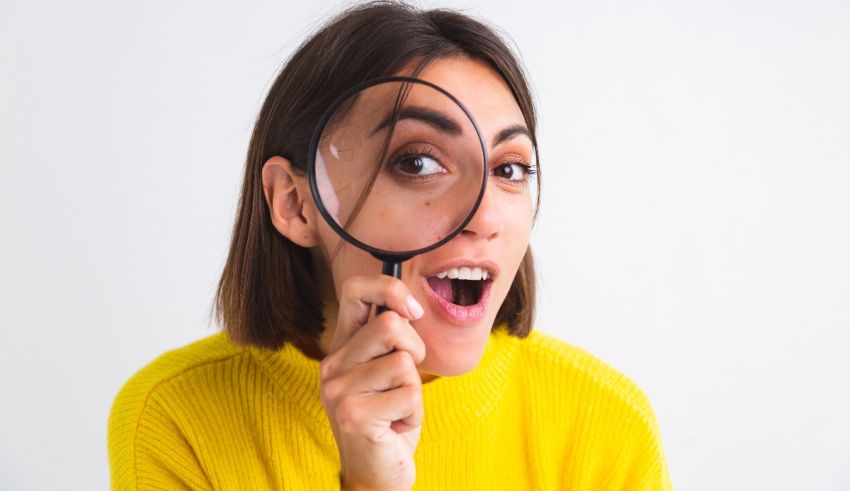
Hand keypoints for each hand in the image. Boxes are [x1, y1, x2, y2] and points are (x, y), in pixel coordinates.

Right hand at [319, 275, 426, 490]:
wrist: (378, 475)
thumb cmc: (390, 421)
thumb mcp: (389, 372)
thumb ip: (391, 340)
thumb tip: (410, 306)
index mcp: (341, 349)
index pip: (356, 290)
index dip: (390, 288)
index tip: (413, 311)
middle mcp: (332, 365)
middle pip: (390, 324)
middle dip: (414, 350)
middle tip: (405, 382)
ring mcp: (338, 390)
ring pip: (403, 360)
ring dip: (414, 389)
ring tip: (398, 409)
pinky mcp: (354, 414)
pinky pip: (409, 393)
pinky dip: (415, 412)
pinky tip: (397, 427)